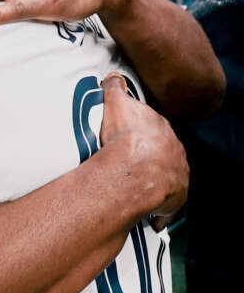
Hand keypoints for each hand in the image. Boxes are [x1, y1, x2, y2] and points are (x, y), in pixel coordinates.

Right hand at [99, 73, 187, 230]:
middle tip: (130, 165)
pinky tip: (149, 216)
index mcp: (161, 128)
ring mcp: (177, 174)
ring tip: (137, 190)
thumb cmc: (124, 137)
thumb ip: (116, 88)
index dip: (142, 135)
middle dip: (151, 159)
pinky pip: (167, 206)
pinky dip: (159, 211)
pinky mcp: (175, 198)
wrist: (133, 169)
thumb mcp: (116, 103)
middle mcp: (174, 151)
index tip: (130, 141)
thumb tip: (114, 76)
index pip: (154, 129)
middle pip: (163, 154)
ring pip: (167, 179)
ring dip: (156, 185)